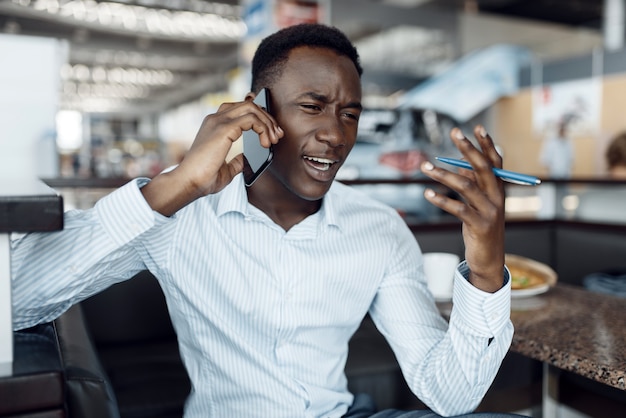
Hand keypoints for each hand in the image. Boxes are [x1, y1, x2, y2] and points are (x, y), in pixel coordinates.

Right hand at [142, 94, 282, 215]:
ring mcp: (218, 121)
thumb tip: (247, 158)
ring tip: (272, 140)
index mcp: (214, 125)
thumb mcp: (226, 169)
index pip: (240, 108)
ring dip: (267, 123)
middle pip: (249, 105)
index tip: (271, 133)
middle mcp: (215, 119)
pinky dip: (263, 129)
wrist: (189, 183)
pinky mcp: (224, 128)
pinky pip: (251, 119)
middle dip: (267, 119)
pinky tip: (265, 144)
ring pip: (252, 108)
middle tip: (277, 136)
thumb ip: (237, 160)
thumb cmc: (203, 179)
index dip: (259, 117)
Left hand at [420, 125, 504, 292]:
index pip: (495, 161)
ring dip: (443, 174)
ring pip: (466, 186)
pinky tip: (427, 194)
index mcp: (498, 189)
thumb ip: (473, 184)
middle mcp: (497, 197)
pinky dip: (441, 200)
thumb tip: (459, 164)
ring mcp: (490, 211)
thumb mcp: (479, 204)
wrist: (489, 259)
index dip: (487, 144)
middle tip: (454, 132)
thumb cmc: (480, 228)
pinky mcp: (479, 225)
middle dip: (468, 148)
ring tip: (424, 166)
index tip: (476, 127)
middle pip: (483, 167)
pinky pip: (458, 208)